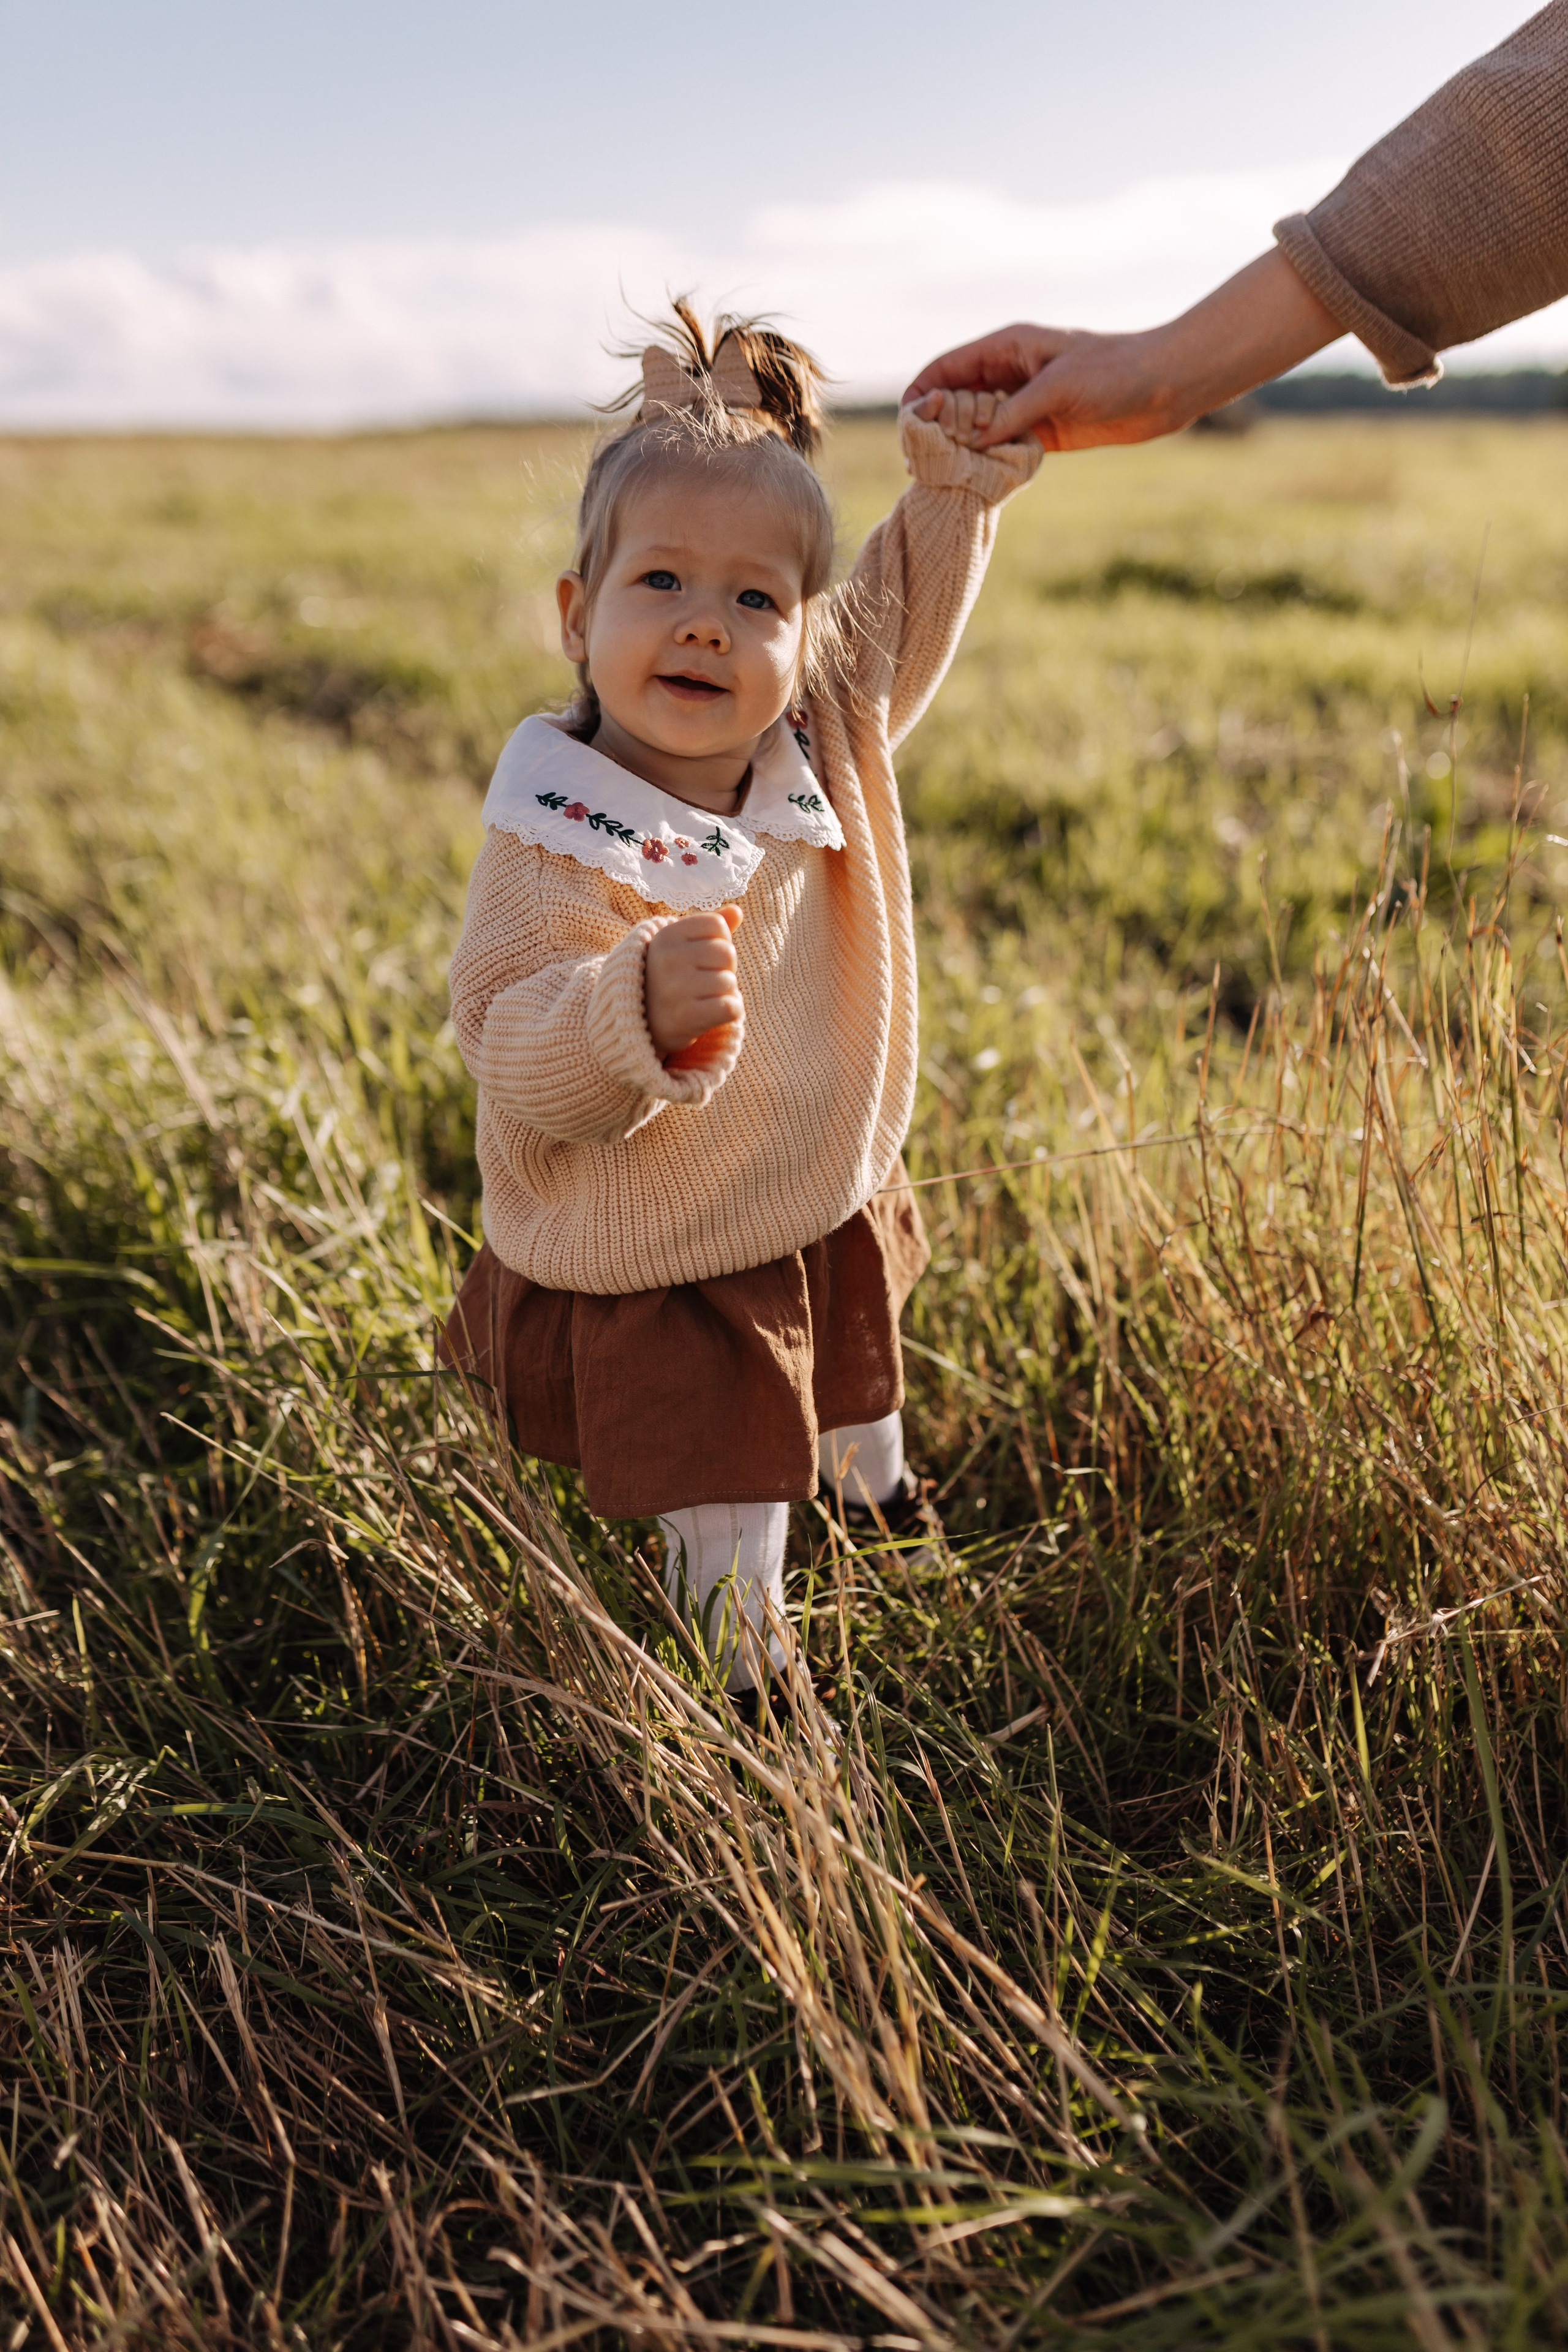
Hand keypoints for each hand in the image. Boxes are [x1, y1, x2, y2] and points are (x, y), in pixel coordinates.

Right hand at [645, 904, 742, 1059]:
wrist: (645, 1024)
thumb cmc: (671, 979)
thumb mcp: (682, 947)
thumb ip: (710, 927)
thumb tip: (737, 911)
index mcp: (666, 936)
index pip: (717, 925)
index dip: (719, 941)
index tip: (702, 958)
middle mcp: (666, 959)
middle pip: (727, 953)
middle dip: (724, 969)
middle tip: (704, 982)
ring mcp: (674, 989)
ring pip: (730, 983)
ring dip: (725, 993)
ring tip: (704, 998)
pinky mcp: (685, 1017)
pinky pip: (731, 1007)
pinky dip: (731, 1011)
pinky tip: (712, 1013)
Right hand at [903, 251, 1343, 453]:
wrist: (1164, 387)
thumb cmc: (1115, 370)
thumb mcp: (1058, 386)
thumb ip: (1013, 412)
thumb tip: (972, 439)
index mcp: (1008, 346)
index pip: (948, 366)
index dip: (921, 390)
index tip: (906, 422)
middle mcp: (1011, 373)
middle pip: (956, 398)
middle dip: (935, 425)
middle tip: (919, 460)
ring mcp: (1025, 403)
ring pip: (977, 426)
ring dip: (960, 447)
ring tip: (942, 476)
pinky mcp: (1042, 431)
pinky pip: (1003, 447)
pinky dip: (989, 462)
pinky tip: (979, 481)